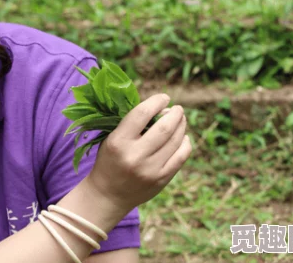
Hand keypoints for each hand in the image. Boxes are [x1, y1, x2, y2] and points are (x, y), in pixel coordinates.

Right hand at [85, 93, 191, 213]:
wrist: (108, 195)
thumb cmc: (109, 161)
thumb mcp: (111, 139)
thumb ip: (131, 125)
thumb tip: (159, 108)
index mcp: (118, 141)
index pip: (141, 113)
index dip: (156, 101)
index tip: (164, 97)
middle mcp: (135, 155)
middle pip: (164, 127)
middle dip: (175, 114)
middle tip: (177, 109)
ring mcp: (150, 169)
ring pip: (176, 140)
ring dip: (181, 126)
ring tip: (180, 120)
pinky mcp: (161, 179)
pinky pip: (181, 156)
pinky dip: (185, 143)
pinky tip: (183, 138)